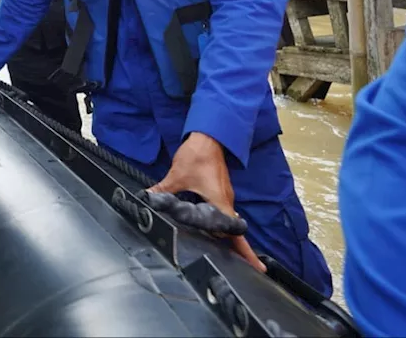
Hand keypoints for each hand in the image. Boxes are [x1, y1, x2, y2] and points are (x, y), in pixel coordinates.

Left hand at [150, 132, 264, 271]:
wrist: (208, 136)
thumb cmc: (197, 155)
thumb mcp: (177, 176)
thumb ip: (163, 191)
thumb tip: (147, 199)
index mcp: (220, 203)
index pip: (236, 233)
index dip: (247, 252)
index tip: (258, 269)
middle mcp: (227, 202)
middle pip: (234, 232)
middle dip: (239, 251)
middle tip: (241, 270)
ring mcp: (225, 196)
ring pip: (229, 222)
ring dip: (230, 237)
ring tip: (229, 258)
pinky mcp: (220, 190)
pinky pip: (224, 212)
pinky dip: (222, 224)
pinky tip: (212, 231)